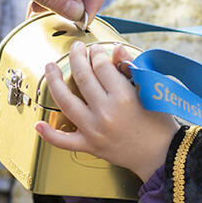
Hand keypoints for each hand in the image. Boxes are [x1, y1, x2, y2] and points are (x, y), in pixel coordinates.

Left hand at [35, 42, 178, 180]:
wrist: (162, 154)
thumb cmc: (160, 121)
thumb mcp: (150, 90)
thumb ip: (131, 67)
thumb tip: (115, 49)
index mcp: (123, 97)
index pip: (102, 66)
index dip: (97, 53)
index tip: (96, 48)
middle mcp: (106, 112)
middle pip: (83, 77)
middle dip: (76, 58)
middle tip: (74, 49)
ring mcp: (94, 130)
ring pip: (66, 102)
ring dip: (54, 82)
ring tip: (49, 68)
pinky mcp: (90, 146)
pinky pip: (63, 141)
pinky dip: (49, 134)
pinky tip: (39, 123)